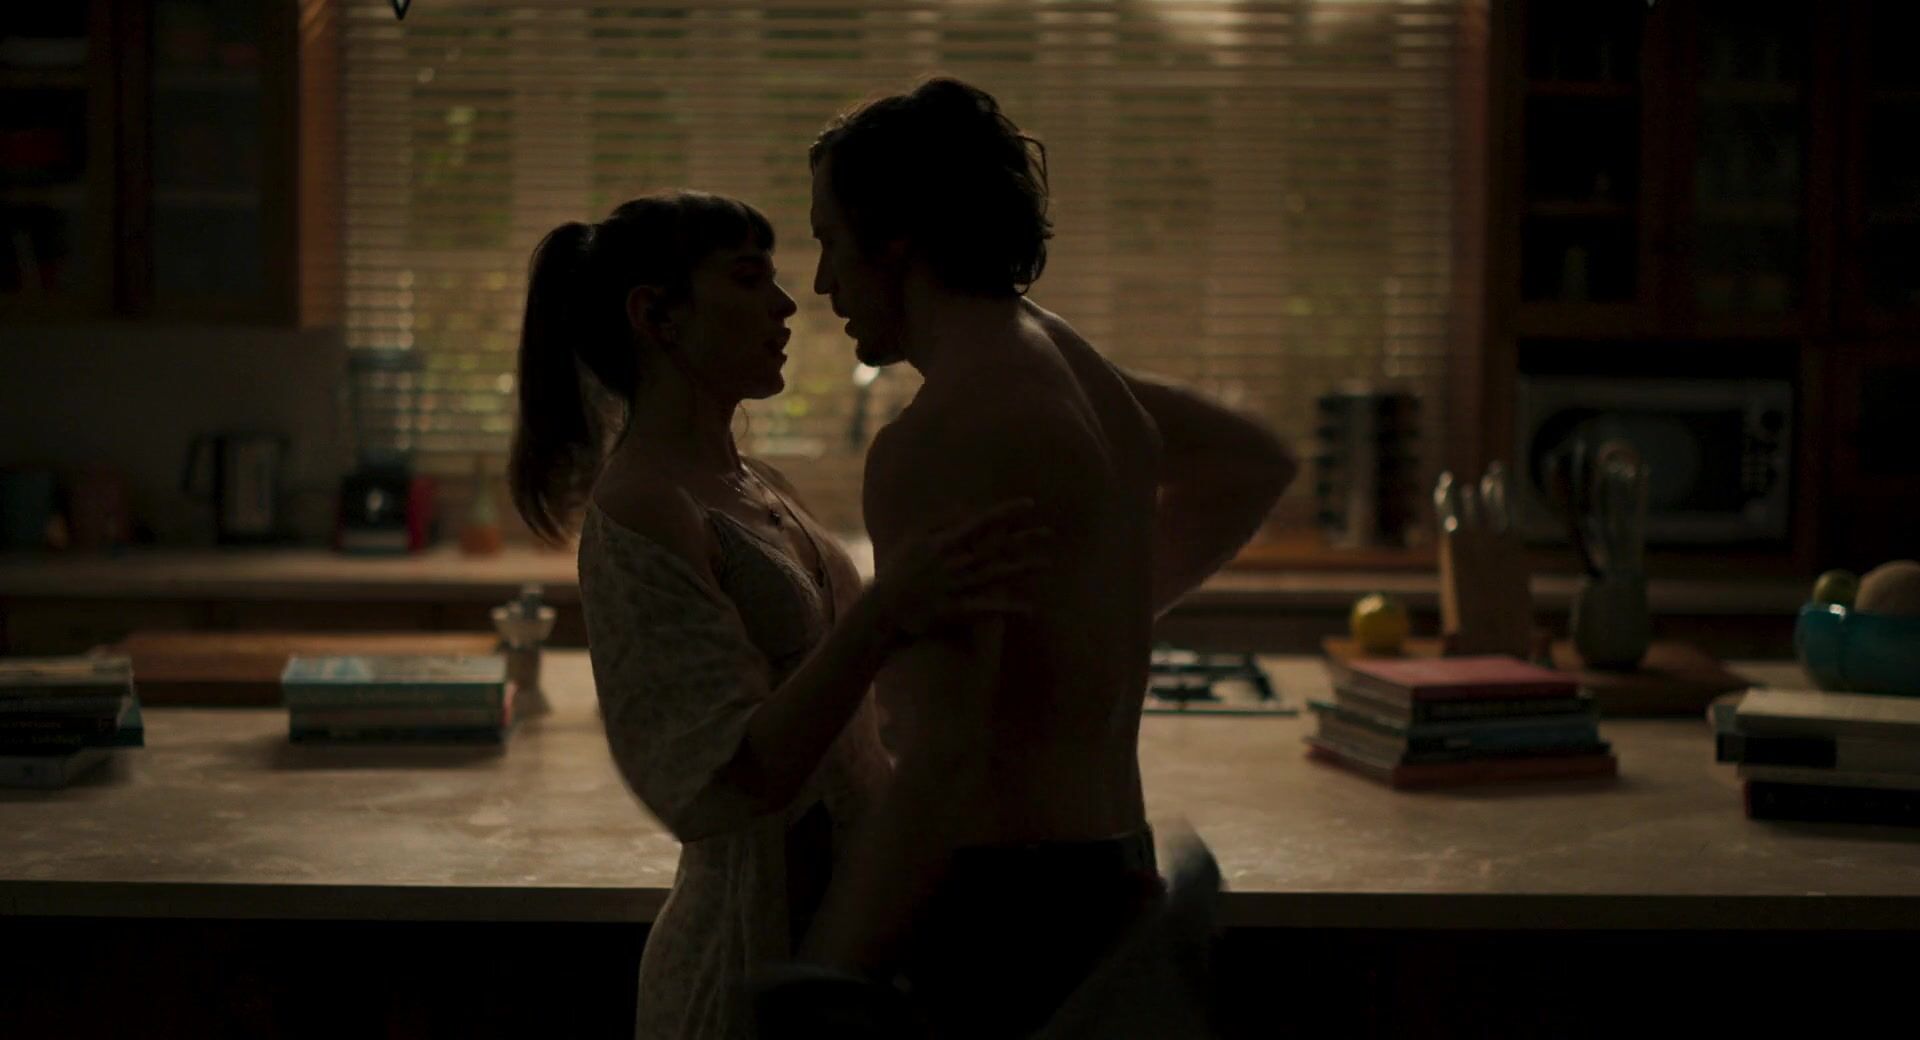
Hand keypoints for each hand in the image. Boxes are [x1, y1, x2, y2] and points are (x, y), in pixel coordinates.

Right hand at [867, 498, 1051, 642]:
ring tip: (1047, 564)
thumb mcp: (914, 540)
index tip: (1030, 505)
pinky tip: (1031, 609)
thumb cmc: (897, 571)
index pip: (982, 522)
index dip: (1007, 512)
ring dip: (1023, 569)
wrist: (882, 607)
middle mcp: (954, 562)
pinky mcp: (957, 609)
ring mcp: (957, 586)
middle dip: (1024, 539)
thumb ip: (939, 522)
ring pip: (996, 575)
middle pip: (996, 547)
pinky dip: (1009, 608)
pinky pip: (987, 608)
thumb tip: (964, 509)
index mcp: (944, 543)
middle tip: (1051, 532)